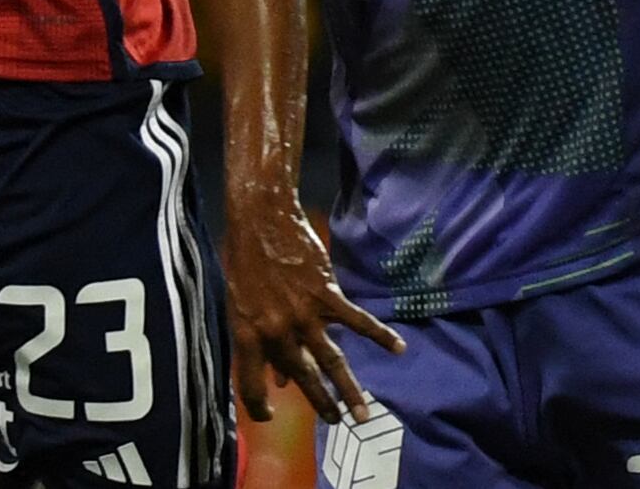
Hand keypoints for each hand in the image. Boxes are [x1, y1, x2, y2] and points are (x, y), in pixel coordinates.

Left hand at [221, 198, 403, 425]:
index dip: (258, 405)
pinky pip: (358, 322)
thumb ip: (258, 340)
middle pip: (302, 378)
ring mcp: (304, 315)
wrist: (260, 218)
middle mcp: (276, 331)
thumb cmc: (244, 260)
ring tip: (361, 414)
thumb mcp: (240, 302)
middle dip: (319, 403)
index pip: (249, 383)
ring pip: (332, 362)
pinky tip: (399, 348)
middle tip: (334, 421)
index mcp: (247, 334)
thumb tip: (279, 377)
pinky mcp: (327, 296)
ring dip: (349, 390)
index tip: (270, 416)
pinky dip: (381, 336)